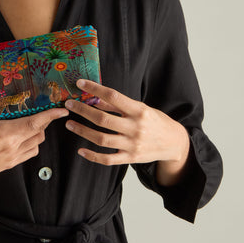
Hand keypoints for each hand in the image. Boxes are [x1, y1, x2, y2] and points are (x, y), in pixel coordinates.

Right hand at [0, 80, 67, 198]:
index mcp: (1, 134)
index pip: (33, 123)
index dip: (50, 115)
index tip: (61, 110)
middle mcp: (11, 146)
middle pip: (39, 131)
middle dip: (46, 119)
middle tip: (45, 107)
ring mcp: (12, 157)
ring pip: (37, 142)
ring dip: (39, 130)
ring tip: (33, 119)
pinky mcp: (10, 164)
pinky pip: (31, 152)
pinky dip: (33, 142)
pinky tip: (24, 134)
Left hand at [64, 79, 189, 174]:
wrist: (174, 143)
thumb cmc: (155, 121)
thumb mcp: (141, 108)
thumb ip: (119, 106)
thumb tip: (95, 99)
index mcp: (139, 111)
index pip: (113, 97)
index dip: (95, 89)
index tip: (80, 83)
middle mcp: (136, 128)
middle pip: (103, 119)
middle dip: (82, 110)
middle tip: (69, 104)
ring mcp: (133, 145)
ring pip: (102, 139)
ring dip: (82, 131)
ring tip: (69, 123)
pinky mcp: (130, 159)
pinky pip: (107, 159)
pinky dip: (92, 156)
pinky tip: (80, 150)